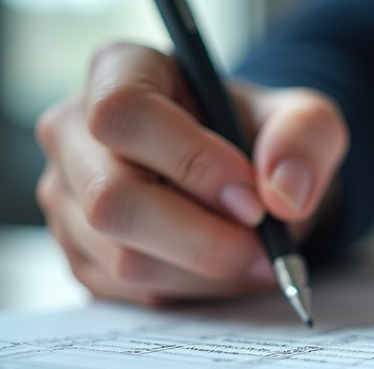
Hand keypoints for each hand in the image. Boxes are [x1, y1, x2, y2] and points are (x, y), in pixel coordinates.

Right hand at [36, 42, 347, 304]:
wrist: (247, 181)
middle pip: (113, 199)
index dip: (191, 160)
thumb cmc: (262, 139)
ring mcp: (68, 196)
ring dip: (206, 272)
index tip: (252, 198)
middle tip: (263, 246)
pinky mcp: (80, 253)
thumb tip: (283, 193)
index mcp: (120, 71)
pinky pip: (130, 293)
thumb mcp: (305, 122)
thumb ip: (306, 139)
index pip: (124, 113)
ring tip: (254, 256)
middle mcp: (75, 131)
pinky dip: (192, 292)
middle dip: (203, 238)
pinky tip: (224, 268)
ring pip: (122, 258)